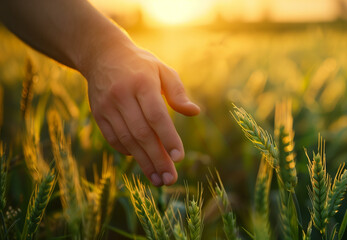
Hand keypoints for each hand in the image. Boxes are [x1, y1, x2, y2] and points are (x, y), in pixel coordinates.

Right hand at [83, 42, 199, 185]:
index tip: (179, 157)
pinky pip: (114, 139)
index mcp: (142, 83)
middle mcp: (122, 95)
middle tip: (170, 179)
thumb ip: (178, 93)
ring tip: (158, 179)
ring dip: (144, 162)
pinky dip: (129, 152)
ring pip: (127, 140)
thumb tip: (194, 112)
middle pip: (142, 133)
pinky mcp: (98, 114)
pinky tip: (142, 161)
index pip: (156, 115)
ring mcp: (107, 106)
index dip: (168, 137)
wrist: (103, 55)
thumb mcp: (163, 70)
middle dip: (157, 158)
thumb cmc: (141, 65)